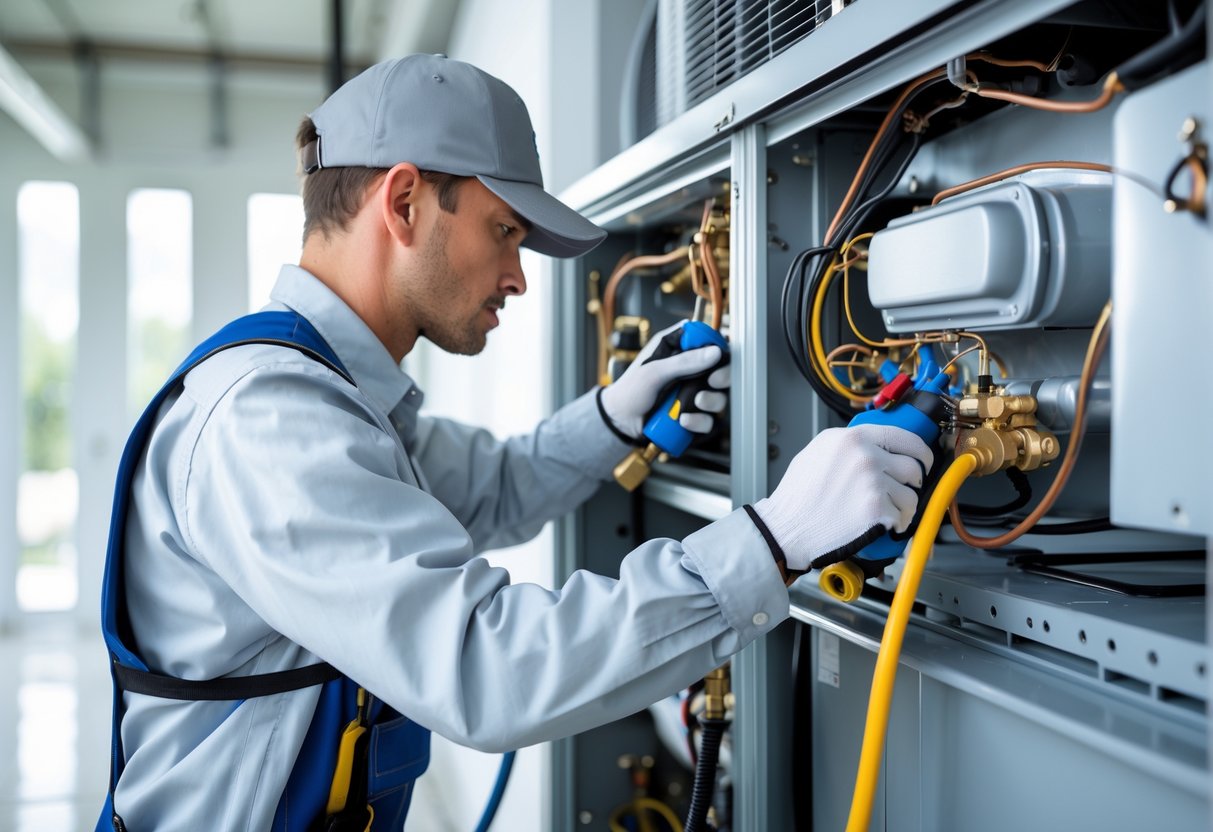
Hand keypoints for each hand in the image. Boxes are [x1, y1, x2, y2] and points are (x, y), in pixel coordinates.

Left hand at [599, 321, 729, 439]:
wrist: (620, 422)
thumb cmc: (630, 390)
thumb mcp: (653, 371)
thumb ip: (684, 361)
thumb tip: (714, 352)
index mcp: (677, 348)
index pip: (707, 339)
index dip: (717, 346)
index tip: (717, 355)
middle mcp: (689, 369)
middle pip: (722, 368)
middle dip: (723, 376)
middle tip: (713, 381)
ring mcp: (693, 393)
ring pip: (720, 396)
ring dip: (711, 401)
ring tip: (695, 403)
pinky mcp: (694, 415)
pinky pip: (709, 420)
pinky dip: (700, 422)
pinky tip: (684, 421)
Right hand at [752, 425, 933, 571]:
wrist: (787, 527)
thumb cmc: (797, 495)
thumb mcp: (818, 451)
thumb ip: (849, 445)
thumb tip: (876, 446)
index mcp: (852, 438)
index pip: (904, 437)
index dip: (920, 451)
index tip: (922, 460)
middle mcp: (866, 457)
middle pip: (913, 466)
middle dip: (912, 482)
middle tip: (904, 490)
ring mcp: (873, 483)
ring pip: (911, 495)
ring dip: (903, 507)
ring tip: (885, 512)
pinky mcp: (877, 510)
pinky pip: (902, 516)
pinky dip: (895, 524)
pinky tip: (878, 524)